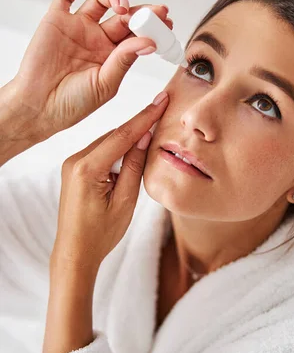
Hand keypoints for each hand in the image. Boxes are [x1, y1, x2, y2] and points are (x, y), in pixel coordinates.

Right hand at [7, 0, 171, 140]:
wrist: (39, 107)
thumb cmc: (72, 103)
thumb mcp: (106, 84)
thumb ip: (125, 60)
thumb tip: (149, 42)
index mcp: (113, 55)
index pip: (137, 34)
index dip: (152, 26)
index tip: (167, 22)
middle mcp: (98, 38)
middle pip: (124, 15)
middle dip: (142, 11)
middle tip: (156, 11)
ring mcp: (78, 27)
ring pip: (100, 1)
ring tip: (122, 7)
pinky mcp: (56, 20)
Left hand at [50, 90, 168, 274]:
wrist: (75, 252)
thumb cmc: (100, 234)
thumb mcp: (125, 201)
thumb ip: (135, 166)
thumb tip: (144, 137)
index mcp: (87, 169)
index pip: (122, 135)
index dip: (145, 117)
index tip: (161, 100)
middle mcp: (75, 161)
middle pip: (114, 136)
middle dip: (138, 129)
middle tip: (162, 117)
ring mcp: (71, 165)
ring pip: (107, 143)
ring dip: (127, 143)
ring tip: (150, 143)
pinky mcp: (73, 170)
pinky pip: (100, 153)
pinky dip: (116, 152)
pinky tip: (130, 159)